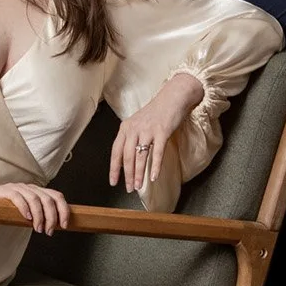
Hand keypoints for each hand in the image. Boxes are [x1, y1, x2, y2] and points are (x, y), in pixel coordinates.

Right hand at [0, 175, 69, 233]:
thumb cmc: (5, 208)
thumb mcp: (26, 211)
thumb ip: (39, 215)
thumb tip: (55, 227)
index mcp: (37, 191)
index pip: (57, 196)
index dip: (63, 210)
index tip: (64, 225)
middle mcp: (30, 187)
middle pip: (48, 199)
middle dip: (52, 217)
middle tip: (49, 232)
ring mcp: (18, 188)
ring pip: (36, 199)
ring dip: (40, 216)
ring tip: (38, 229)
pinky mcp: (6, 191)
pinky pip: (19, 198)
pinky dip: (25, 208)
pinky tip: (27, 219)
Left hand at [110, 73, 203, 193]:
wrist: (172, 97)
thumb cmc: (156, 112)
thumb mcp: (138, 123)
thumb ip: (131, 138)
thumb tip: (128, 159)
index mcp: (125, 127)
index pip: (116, 151)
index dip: (114, 168)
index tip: (113, 181)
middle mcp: (134, 129)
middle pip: (127, 156)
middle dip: (127, 175)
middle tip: (129, 188)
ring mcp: (148, 130)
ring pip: (140, 156)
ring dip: (139, 173)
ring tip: (139, 185)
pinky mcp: (162, 131)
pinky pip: (157, 152)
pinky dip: (155, 166)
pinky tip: (154, 176)